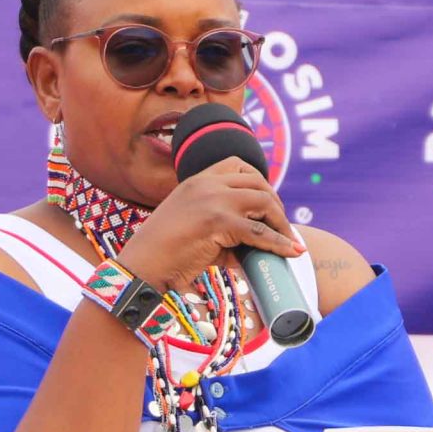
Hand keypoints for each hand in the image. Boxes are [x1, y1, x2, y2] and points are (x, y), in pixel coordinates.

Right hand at [115, 157, 304, 291]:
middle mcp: (205, 184)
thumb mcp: (193, 228)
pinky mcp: (218, 222)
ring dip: (281, 223)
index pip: (237, 165)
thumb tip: (253, 249)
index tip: (267, 204)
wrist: (142, 266)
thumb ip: (222, 231)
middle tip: (283, 227)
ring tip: (289, 241)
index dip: (259, 182)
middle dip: (276, 204)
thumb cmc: (163, 254)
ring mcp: (213, 200)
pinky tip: (290, 252)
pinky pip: (259, 231)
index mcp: (196, 180)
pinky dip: (279, 243)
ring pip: (263, 202)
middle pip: (257, 182)